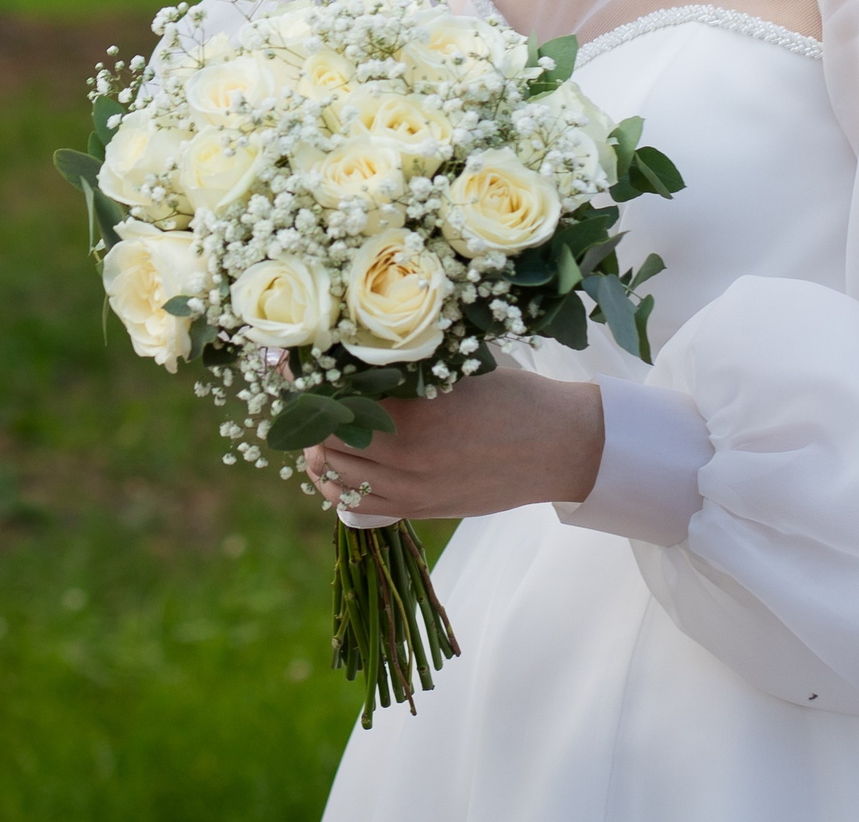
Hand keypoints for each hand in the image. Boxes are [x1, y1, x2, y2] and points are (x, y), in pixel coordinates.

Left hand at [301, 366, 603, 520]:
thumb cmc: (514, 396)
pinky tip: (337, 466)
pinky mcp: (421, 510)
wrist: (559, 447)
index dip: (311, 382)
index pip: (336, 400)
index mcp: (414, 416)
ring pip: (336, 476)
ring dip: (320, 451)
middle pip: (327, 440)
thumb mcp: (460, 368)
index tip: (299, 365)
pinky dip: (338, 485)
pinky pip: (358, 506)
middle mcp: (406, 458)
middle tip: (311, 395)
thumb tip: (353, 348)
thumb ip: (409, 366)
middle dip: (312, 416)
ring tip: (319, 430)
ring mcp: (412, 490)